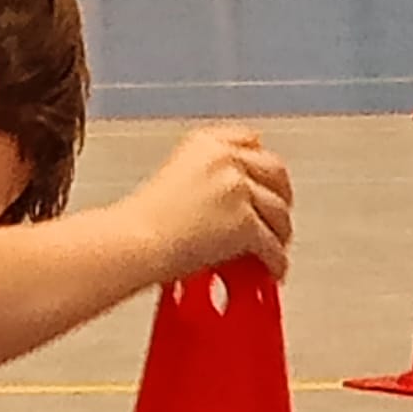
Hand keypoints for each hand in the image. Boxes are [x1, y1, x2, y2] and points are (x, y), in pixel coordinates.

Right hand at [123, 126, 293, 282]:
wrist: (132, 244)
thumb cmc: (136, 224)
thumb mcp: (169, 181)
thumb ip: (202, 181)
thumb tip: (224, 203)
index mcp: (204, 143)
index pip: (250, 141)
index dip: (261, 165)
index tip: (264, 180)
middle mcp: (225, 159)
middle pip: (275, 172)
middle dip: (281, 197)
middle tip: (277, 218)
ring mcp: (237, 189)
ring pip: (278, 211)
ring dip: (280, 233)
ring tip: (275, 248)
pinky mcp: (245, 223)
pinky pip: (271, 245)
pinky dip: (275, 261)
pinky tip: (272, 270)